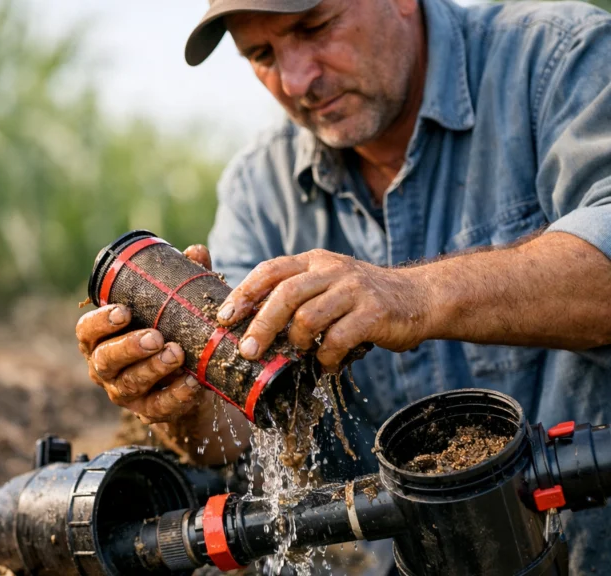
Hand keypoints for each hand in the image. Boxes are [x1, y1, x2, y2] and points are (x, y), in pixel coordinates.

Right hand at [76, 244, 212, 423]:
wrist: (186, 378)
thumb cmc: (168, 332)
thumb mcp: (170, 307)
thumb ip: (179, 281)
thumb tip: (196, 251)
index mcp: (100, 338)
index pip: (86, 330)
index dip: (101, 322)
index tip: (123, 311)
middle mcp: (104, 367)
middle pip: (106, 359)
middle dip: (129, 347)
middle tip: (156, 336)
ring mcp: (123, 392)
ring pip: (130, 384)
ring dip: (153, 369)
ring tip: (177, 353)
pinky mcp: (147, 411)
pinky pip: (158, 407)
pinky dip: (176, 395)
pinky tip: (193, 381)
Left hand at [216, 249, 430, 371]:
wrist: (419, 298)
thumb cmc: (361, 299)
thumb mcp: (326, 285)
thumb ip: (294, 297)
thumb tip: (249, 326)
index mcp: (314, 262)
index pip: (270, 270)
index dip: (244, 293)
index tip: (224, 317)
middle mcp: (332, 270)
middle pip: (285, 295)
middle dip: (261, 324)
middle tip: (248, 351)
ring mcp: (354, 290)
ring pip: (308, 317)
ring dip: (298, 343)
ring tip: (301, 353)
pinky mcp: (375, 312)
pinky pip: (338, 339)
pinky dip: (326, 357)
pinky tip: (327, 364)